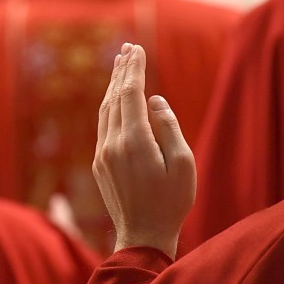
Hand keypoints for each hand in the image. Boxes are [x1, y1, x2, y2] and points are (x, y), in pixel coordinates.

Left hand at [93, 43, 195, 258]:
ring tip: (120, 65)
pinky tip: (115, 99)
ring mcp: (103, 154)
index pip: (130, 94)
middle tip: (127, 48)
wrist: (142, 236)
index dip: (134, 69)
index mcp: (134, 141)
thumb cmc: (171, 202)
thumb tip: (153, 101)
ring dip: (113, 86)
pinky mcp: (100, 164)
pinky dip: (109, 106)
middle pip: (114, 97)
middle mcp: (112, 144)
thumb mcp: (183, 164)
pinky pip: (103, 126)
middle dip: (122, 71)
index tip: (137, 48)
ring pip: (105, 111)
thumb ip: (168, 127)